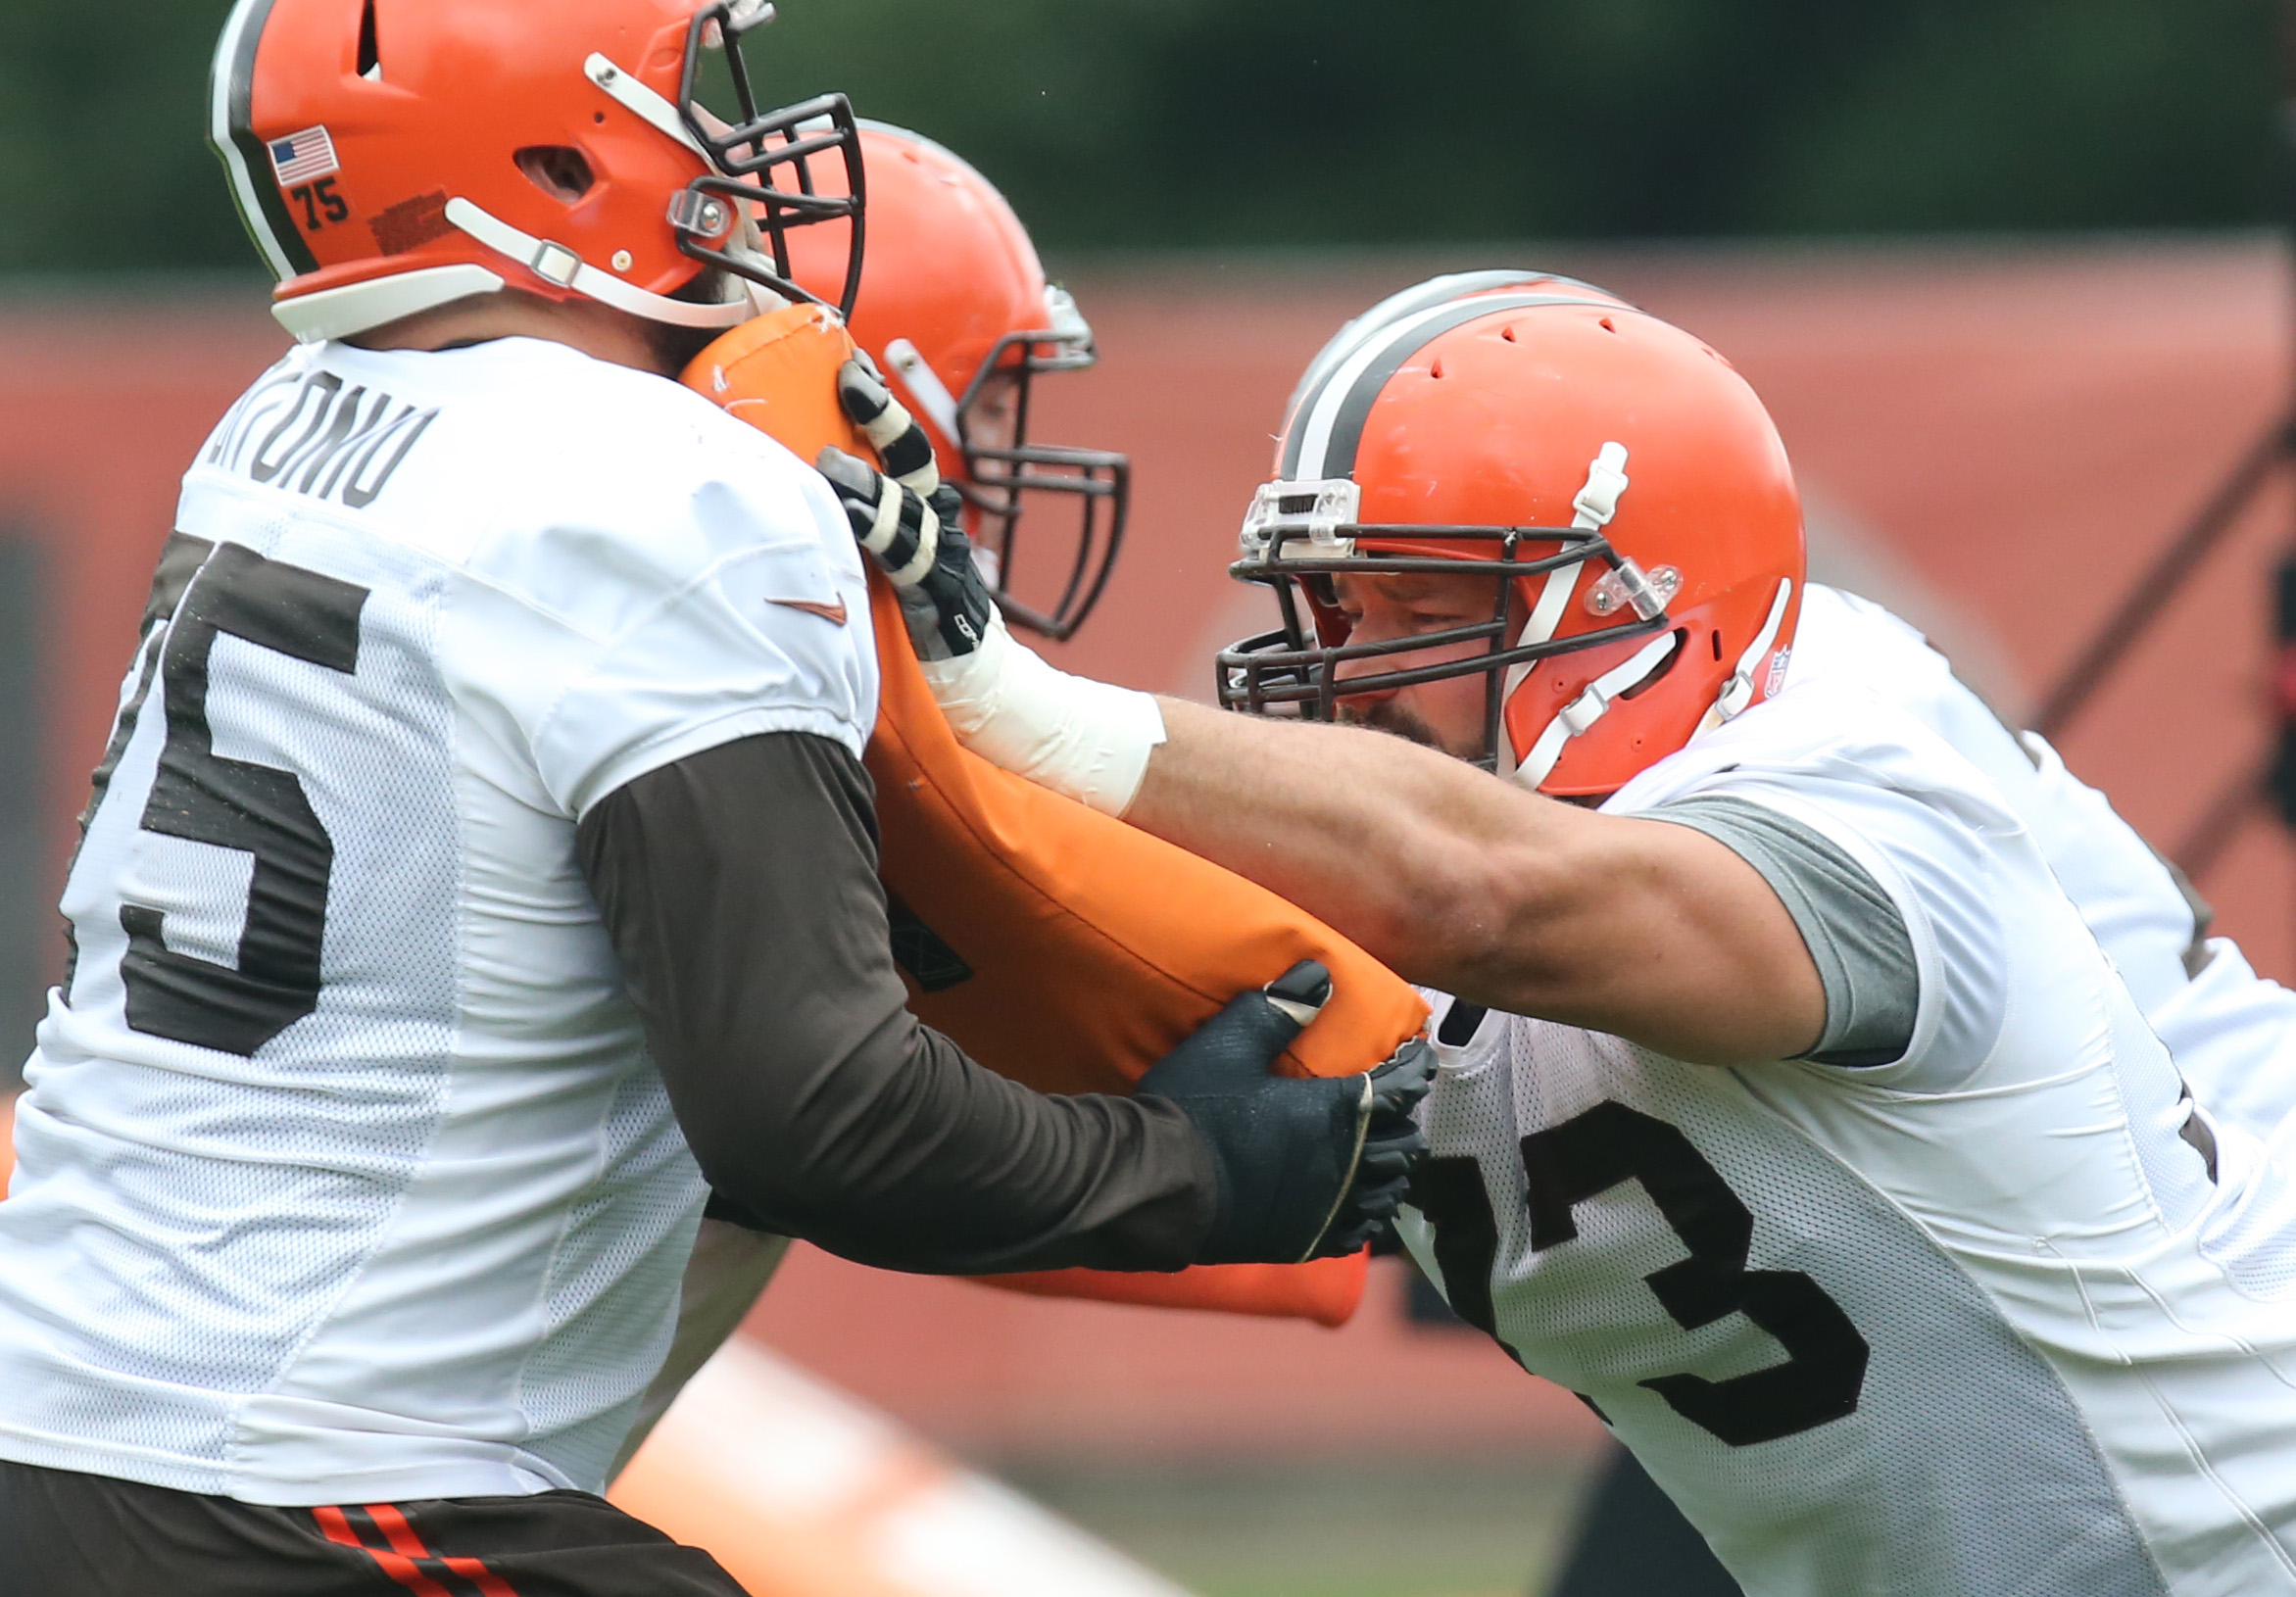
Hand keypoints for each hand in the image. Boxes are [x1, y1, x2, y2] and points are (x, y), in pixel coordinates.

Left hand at [816, 358, 994, 662]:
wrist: (967, 680)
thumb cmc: (906, 619)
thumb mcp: (872, 560)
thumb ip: (845, 525)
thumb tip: (782, 489)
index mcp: (920, 507)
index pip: (902, 444)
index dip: (881, 403)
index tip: (852, 363)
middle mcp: (936, 522)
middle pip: (914, 457)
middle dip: (884, 416)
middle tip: (851, 380)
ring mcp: (940, 557)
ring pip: (908, 505)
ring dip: (869, 482)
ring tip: (831, 463)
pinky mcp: (937, 596)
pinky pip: (909, 559)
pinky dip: (880, 534)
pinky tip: (851, 518)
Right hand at [1137, 960, 1434, 1264]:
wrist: (1160, 1188)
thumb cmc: (1193, 1111)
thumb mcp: (1228, 1044)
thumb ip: (1278, 1008)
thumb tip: (1318, 972)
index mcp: (1333, 1113)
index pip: (1397, 1088)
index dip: (1415, 1070)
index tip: (1423, 1058)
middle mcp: (1343, 1164)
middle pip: (1401, 1144)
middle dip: (1406, 1121)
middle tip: (1399, 1106)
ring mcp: (1326, 1208)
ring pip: (1387, 1192)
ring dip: (1392, 1169)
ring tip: (1387, 1155)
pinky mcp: (1304, 1241)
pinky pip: (1359, 1233)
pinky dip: (1370, 1215)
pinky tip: (1363, 1208)